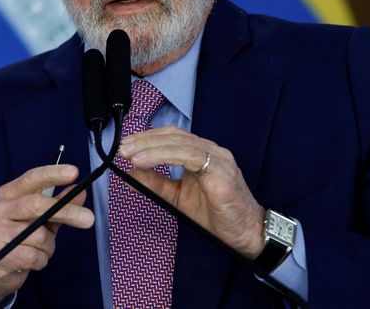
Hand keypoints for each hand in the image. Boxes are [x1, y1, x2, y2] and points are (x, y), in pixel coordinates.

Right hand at [0, 164, 94, 308]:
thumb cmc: (17, 240)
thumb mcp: (39, 219)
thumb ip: (59, 204)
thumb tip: (80, 191)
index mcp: (7, 195)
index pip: (31, 179)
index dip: (53, 174)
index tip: (74, 172)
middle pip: (36, 205)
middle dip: (67, 212)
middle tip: (89, 219)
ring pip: (40, 236)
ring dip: (49, 246)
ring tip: (39, 249)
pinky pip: (35, 256)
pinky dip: (41, 260)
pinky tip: (31, 261)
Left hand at [119, 126, 264, 258]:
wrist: (247, 233)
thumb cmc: (217, 213)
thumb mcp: (178, 197)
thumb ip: (157, 183)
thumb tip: (131, 172)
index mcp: (202, 153)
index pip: (173, 136)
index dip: (148, 137)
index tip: (126, 145)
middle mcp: (211, 151)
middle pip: (174, 136)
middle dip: (145, 140)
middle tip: (123, 148)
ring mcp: (218, 160)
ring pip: (181, 144)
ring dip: (152, 147)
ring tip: (131, 155)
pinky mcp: (221, 173)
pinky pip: (191, 157)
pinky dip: (166, 157)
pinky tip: (147, 162)